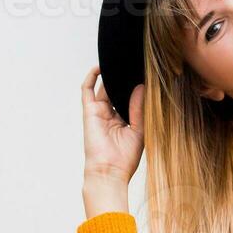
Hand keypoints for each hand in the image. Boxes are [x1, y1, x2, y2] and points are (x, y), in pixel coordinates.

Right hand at [80, 65, 142, 182]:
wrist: (109, 170)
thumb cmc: (125, 157)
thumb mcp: (139, 130)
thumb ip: (139, 109)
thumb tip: (143, 87)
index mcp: (124, 121)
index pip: (129, 99)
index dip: (135, 88)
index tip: (145, 75)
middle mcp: (111, 116)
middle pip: (117, 92)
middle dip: (123, 79)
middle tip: (134, 64)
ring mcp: (99, 113)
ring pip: (104, 88)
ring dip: (110, 75)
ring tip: (121, 61)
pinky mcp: (89, 111)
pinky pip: (87, 90)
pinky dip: (92, 77)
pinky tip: (101, 67)